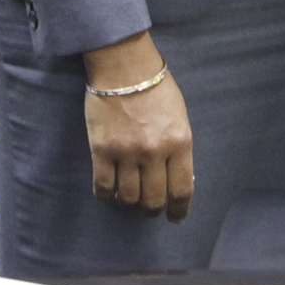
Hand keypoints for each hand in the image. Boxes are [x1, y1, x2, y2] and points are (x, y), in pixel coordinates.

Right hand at [82, 31, 192, 220]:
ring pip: (129, 197)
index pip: (182, 190)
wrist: (123, 66)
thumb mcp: (179, 117)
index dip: (179, 211)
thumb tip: (176, 178)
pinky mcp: (102, 150)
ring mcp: (127, 152)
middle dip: (152, 209)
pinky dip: (106, 195)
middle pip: (154, 199)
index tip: (175, 217)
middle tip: (149, 207)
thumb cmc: (155, 88)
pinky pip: (104, 186)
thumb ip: (179, 147)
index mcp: (180, 143)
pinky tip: (108, 193)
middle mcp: (155, 152)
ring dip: (129, 203)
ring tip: (127, 198)